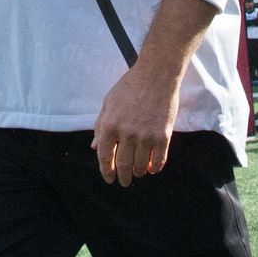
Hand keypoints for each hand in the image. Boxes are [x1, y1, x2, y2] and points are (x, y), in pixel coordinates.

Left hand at [91, 62, 179, 186]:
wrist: (156, 75)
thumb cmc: (130, 86)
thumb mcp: (108, 102)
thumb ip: (100, 125)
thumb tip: (94, 147)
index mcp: (109, 125)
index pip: (104, 156)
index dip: (106, 171)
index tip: (109, 178)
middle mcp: (126, 133)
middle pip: (123, 164)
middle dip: (122, 177)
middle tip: (124, 181)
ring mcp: (145, 136)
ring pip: (140, 165)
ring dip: (138, 172)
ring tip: (137, 173)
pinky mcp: (163, 136)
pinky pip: (158, 160)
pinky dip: (154, 168)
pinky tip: (151, 168)